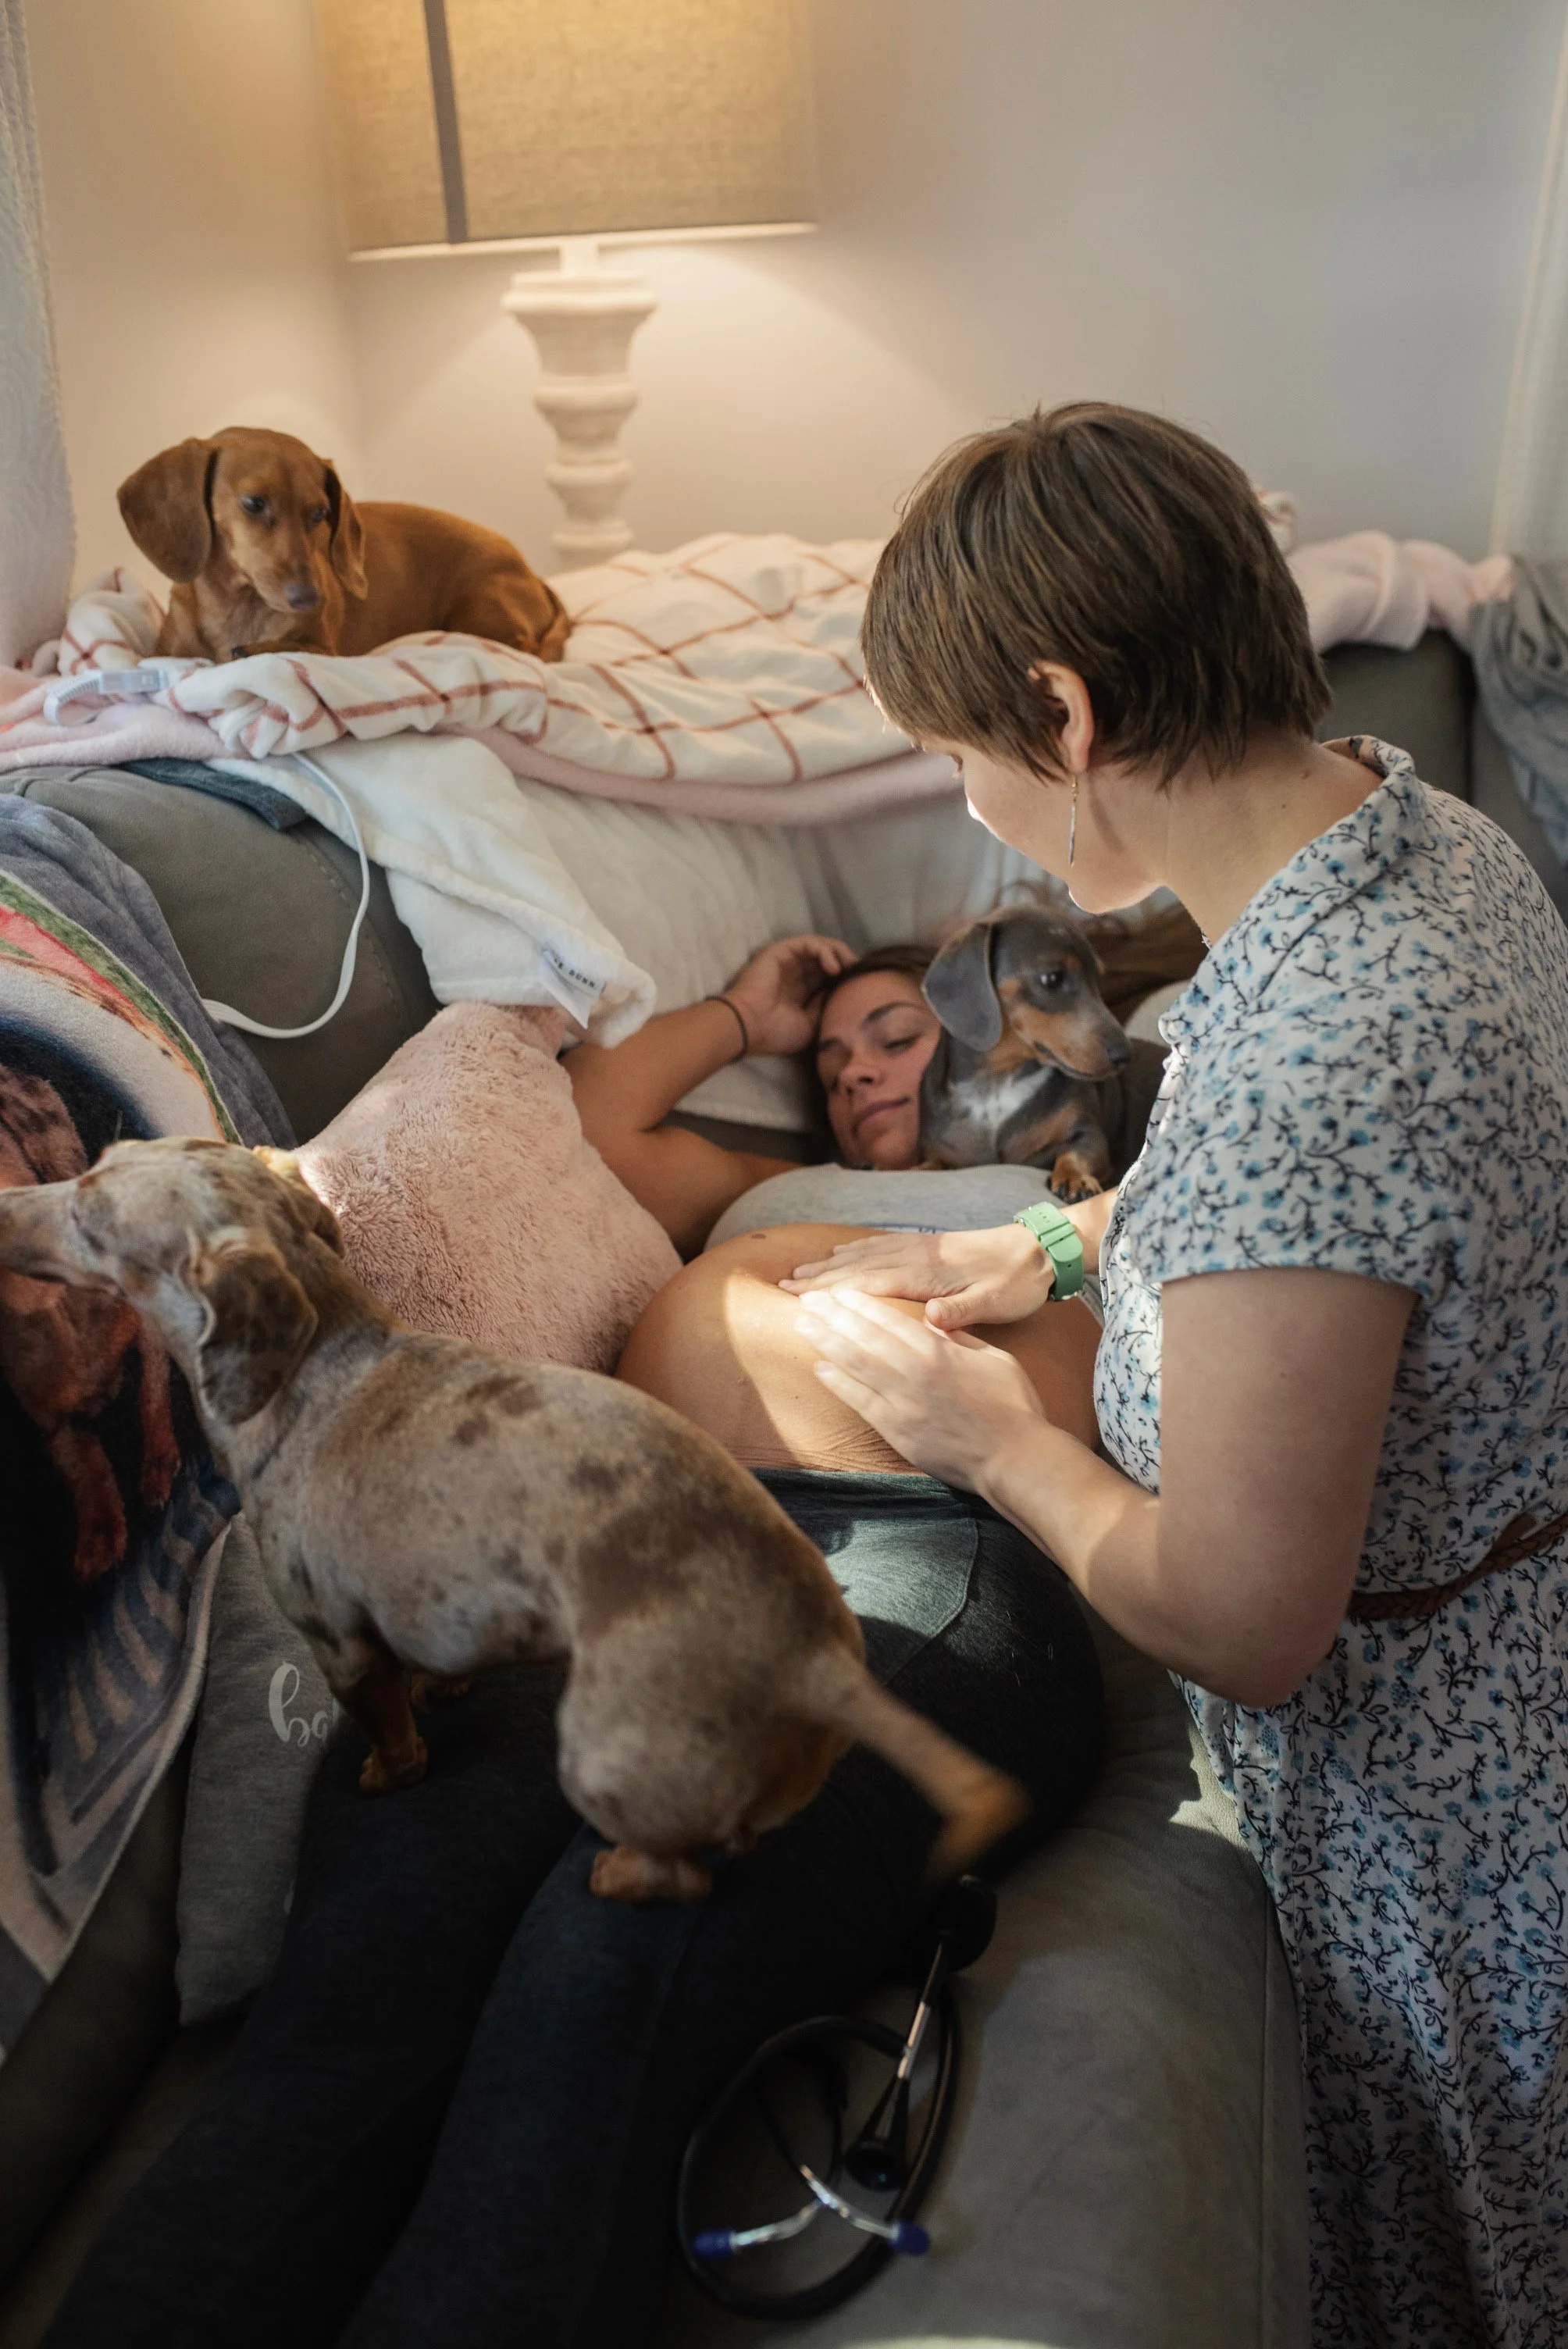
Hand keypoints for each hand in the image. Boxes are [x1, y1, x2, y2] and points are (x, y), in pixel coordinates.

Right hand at [718, 934, 856, 1056]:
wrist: (750, 1027)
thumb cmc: (776, 1032)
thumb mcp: (811, 1024)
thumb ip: (824, 1006)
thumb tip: (837, 991)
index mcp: (800, 989)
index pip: (827, 974)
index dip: (845, 974)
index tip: (860, 982)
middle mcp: (795, 972)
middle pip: (826, 956)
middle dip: (846, 960)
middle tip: (858, 970)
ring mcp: (787, 960)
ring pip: (819, 945)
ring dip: (838, 952)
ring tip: (848, 966)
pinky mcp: (780, 951)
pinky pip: (808, 942)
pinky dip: (824, 950)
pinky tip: (833, 966)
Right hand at [780, 1223, 1053, 1328]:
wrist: (1039, 1250)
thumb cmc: (1016, 1283)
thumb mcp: (995, 1303)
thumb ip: (962, 1312)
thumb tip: (932, 1321)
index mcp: (928, 1273)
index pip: (869, 1283)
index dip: (833, 1291)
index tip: (800, 1298)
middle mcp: (918, 1255)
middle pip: (858, 1265)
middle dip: (820, 1277)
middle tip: (784, 1285)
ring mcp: (921, 1247)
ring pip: (865, 1252)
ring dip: (831, 1262)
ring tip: (802, 1269)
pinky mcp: (928, 1244)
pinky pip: (881, 1244)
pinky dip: (856, 1248)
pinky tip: (843, 1251)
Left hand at [795, 1289, 1047, 1487]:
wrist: (1015, 1458)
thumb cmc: (1013, 1406)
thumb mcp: (995, 1358)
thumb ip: (960, 1337)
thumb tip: (933, 1321)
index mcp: (938, 1351)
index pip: (888, 1319)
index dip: (859, 1303)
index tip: (838, 1292)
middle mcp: (914, 1372)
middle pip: (863, 1336)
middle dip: (833, 1315)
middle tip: (808, 1300)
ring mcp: (901, 1403)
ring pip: (854, 1364)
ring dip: (825, 1342)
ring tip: (802, 1325)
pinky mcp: (896, 1431)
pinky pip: (858, 1401)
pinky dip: (837, 1383)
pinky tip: (819, 1368)